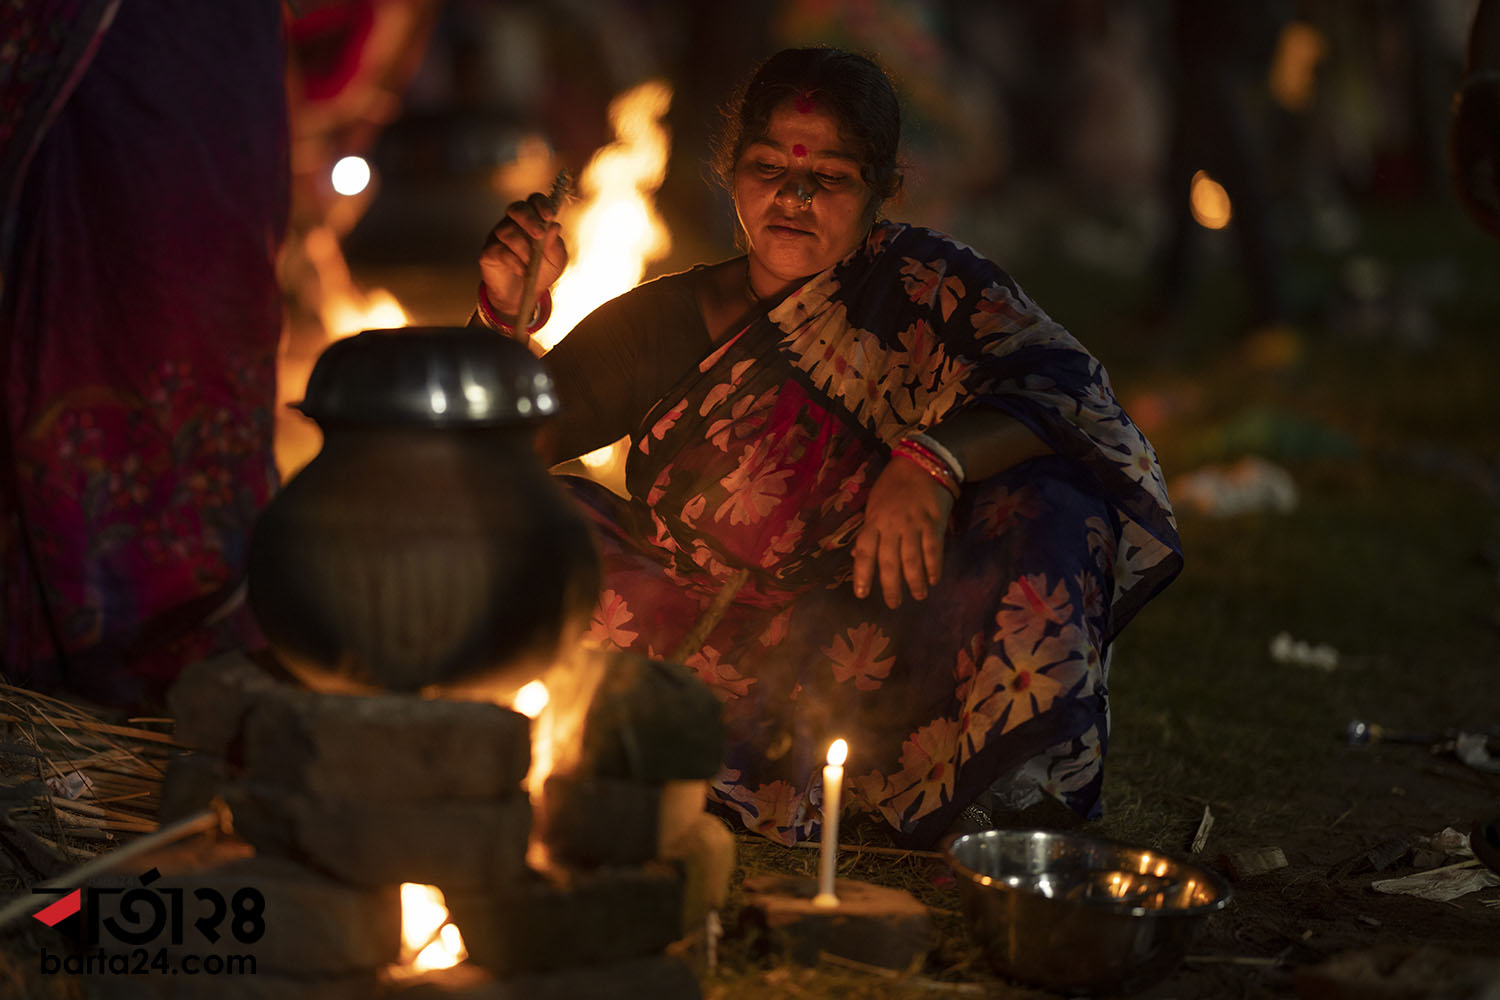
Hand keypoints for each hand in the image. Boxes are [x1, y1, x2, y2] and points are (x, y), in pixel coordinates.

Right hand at [478, 192, 567, 324]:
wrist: (524, 295)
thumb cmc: (541, 272)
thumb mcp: (556, 261)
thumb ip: (555, 245)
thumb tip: (554, 226)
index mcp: (533, 220)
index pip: (534, 201)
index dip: (541, 204)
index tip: (549, 216)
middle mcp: (514, 223)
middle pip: (516, 208)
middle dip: (528, 219)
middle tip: (539, 235)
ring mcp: (499, 236)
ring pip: (507, 231)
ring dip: (523, 248)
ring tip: (531, 264)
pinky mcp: (489, 252)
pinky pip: (499, 250)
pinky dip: (514, 261)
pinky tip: (522, 271)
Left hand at [852, 456, 954, 608]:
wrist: (922, 464)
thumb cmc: (893, 485)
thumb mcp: (874, 504)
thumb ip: (868, 531)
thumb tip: (857, 556)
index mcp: (873, 521)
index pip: (864, 552)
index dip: (862, 574)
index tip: (861, 594)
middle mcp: (892, 526)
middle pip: (889, 562)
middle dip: (891, 586)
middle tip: (893, 604)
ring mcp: (913, 525)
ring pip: (912, 560)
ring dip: (915, 581)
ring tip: (918, 596)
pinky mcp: (933, 523)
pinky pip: (933, 550)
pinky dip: (933, 567)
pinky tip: (933, 580)